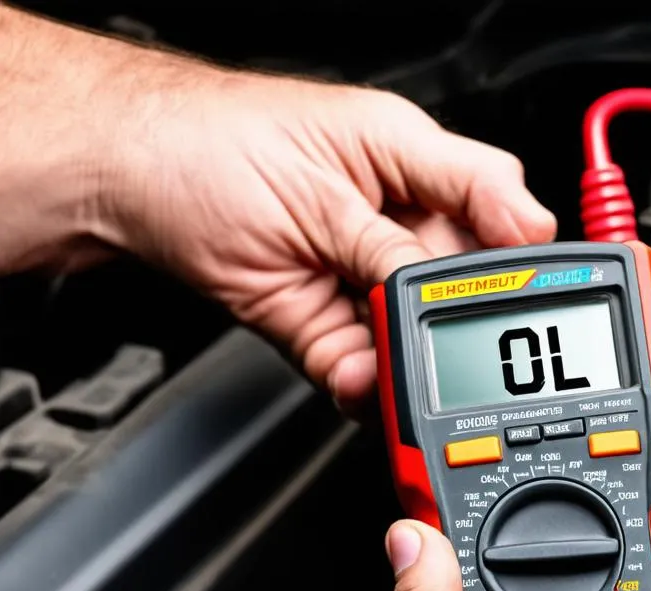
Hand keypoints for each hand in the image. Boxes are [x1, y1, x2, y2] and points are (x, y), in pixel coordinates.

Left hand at [104, 75, 554, 414]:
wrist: (124, 186)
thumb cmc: (208, 143)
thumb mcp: (319, 183)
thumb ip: (391, 243)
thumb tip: (445, 289)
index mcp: (409, 163)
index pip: (496, 207)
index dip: (519, 252)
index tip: (526, 292)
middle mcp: (392, 223)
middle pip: (461, 286)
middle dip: (458, 322)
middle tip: (453, 345)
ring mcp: (358, 277)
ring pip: (413, 336)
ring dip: (410, 363)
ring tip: (399, 374)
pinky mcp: (324, 324)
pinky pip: (363, 369)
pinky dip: (367, 387)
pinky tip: (366, 386)